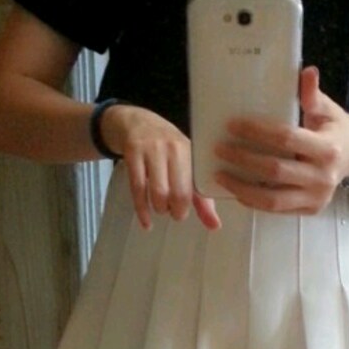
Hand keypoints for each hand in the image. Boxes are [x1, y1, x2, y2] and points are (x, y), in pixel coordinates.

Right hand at [102, 104, 219, 230]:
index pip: (197, 188)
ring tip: (160, 208)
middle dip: (176, 211)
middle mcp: (174, 148)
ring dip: (160, 209)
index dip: (190, 207)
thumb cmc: (166, 151)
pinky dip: (142, 210)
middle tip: (173, 213)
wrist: (137, 123)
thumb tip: (215, 226)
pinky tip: (146, 222)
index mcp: (191, 153)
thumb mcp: (186, 167)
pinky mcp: (133, 152)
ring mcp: (153, 149)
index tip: (183, 212)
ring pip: (158, 192)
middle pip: (179, 193)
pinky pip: (137, 188)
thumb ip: (201, 199)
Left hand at [212, 66, 348, 214]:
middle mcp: (324, 176)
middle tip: (219, 149)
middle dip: (243, 160)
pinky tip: (236, 190)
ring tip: (220, 175)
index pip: (286, 139)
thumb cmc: (334, 129)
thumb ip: (313, 95)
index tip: (232, 125)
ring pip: (273, 198)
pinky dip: (253, 201)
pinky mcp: (310, 210)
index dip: (257, 132)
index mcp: (328, 148)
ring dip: (242, 187)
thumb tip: (307, 72)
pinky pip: (276, 209)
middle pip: (275, 170)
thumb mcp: (327, 109)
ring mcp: (317, 197)